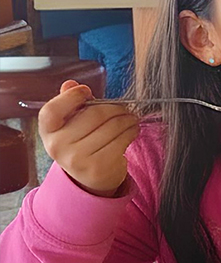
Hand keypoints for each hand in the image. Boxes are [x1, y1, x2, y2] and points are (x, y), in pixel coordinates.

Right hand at [38, 80, 138, 196]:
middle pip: (93, 115)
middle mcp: (58, 146)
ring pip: (112, 127)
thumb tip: (71, 84)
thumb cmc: (80, 142)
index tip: (86, 92)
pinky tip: (132, 130)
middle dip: (114, 108)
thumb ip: (69, 103)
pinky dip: (131, 131)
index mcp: (48, 131)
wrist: (88, 178)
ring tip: (131, 118)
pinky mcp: (98, 167)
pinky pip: (121, 140)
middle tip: (124, 108)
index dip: (71, 97)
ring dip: (127, 119)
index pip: (52, 110)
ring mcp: (77, 158)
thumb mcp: (70, 124)